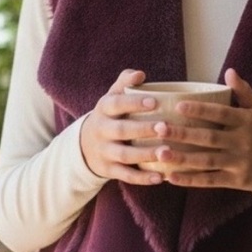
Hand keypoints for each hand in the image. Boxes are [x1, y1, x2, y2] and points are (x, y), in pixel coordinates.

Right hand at [79, 70, 165, 184]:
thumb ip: (124, 83)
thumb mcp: (112, 97)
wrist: (84, 145)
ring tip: (167, 152)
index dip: (134, 103)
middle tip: (165, 127)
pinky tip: (161, 177)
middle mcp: (101, 130)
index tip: (154, 102)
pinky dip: (142, 178)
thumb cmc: (111, 116)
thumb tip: (140, 74)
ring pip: (125, 155)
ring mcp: (104, 152)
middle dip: (143, 129)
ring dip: (146, 154)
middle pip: (121, 130)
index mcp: (104, 109)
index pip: (116, 104)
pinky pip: (125, 175)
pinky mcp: (108, 170)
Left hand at [154, 69, 251, 192]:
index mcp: (246, 121)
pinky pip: (211, 180)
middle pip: (208, 138)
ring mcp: (239, 163)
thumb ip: (243, 92)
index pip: (221, 113)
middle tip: (159, 128)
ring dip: (182, 158)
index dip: (200, 110)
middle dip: (183, 134)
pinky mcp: (236, 180)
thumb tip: (229, 71)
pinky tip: (172, 177)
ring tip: (160, 153)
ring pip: (207, 161)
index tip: (178, 105)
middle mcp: (242, 142)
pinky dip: (191, 180)